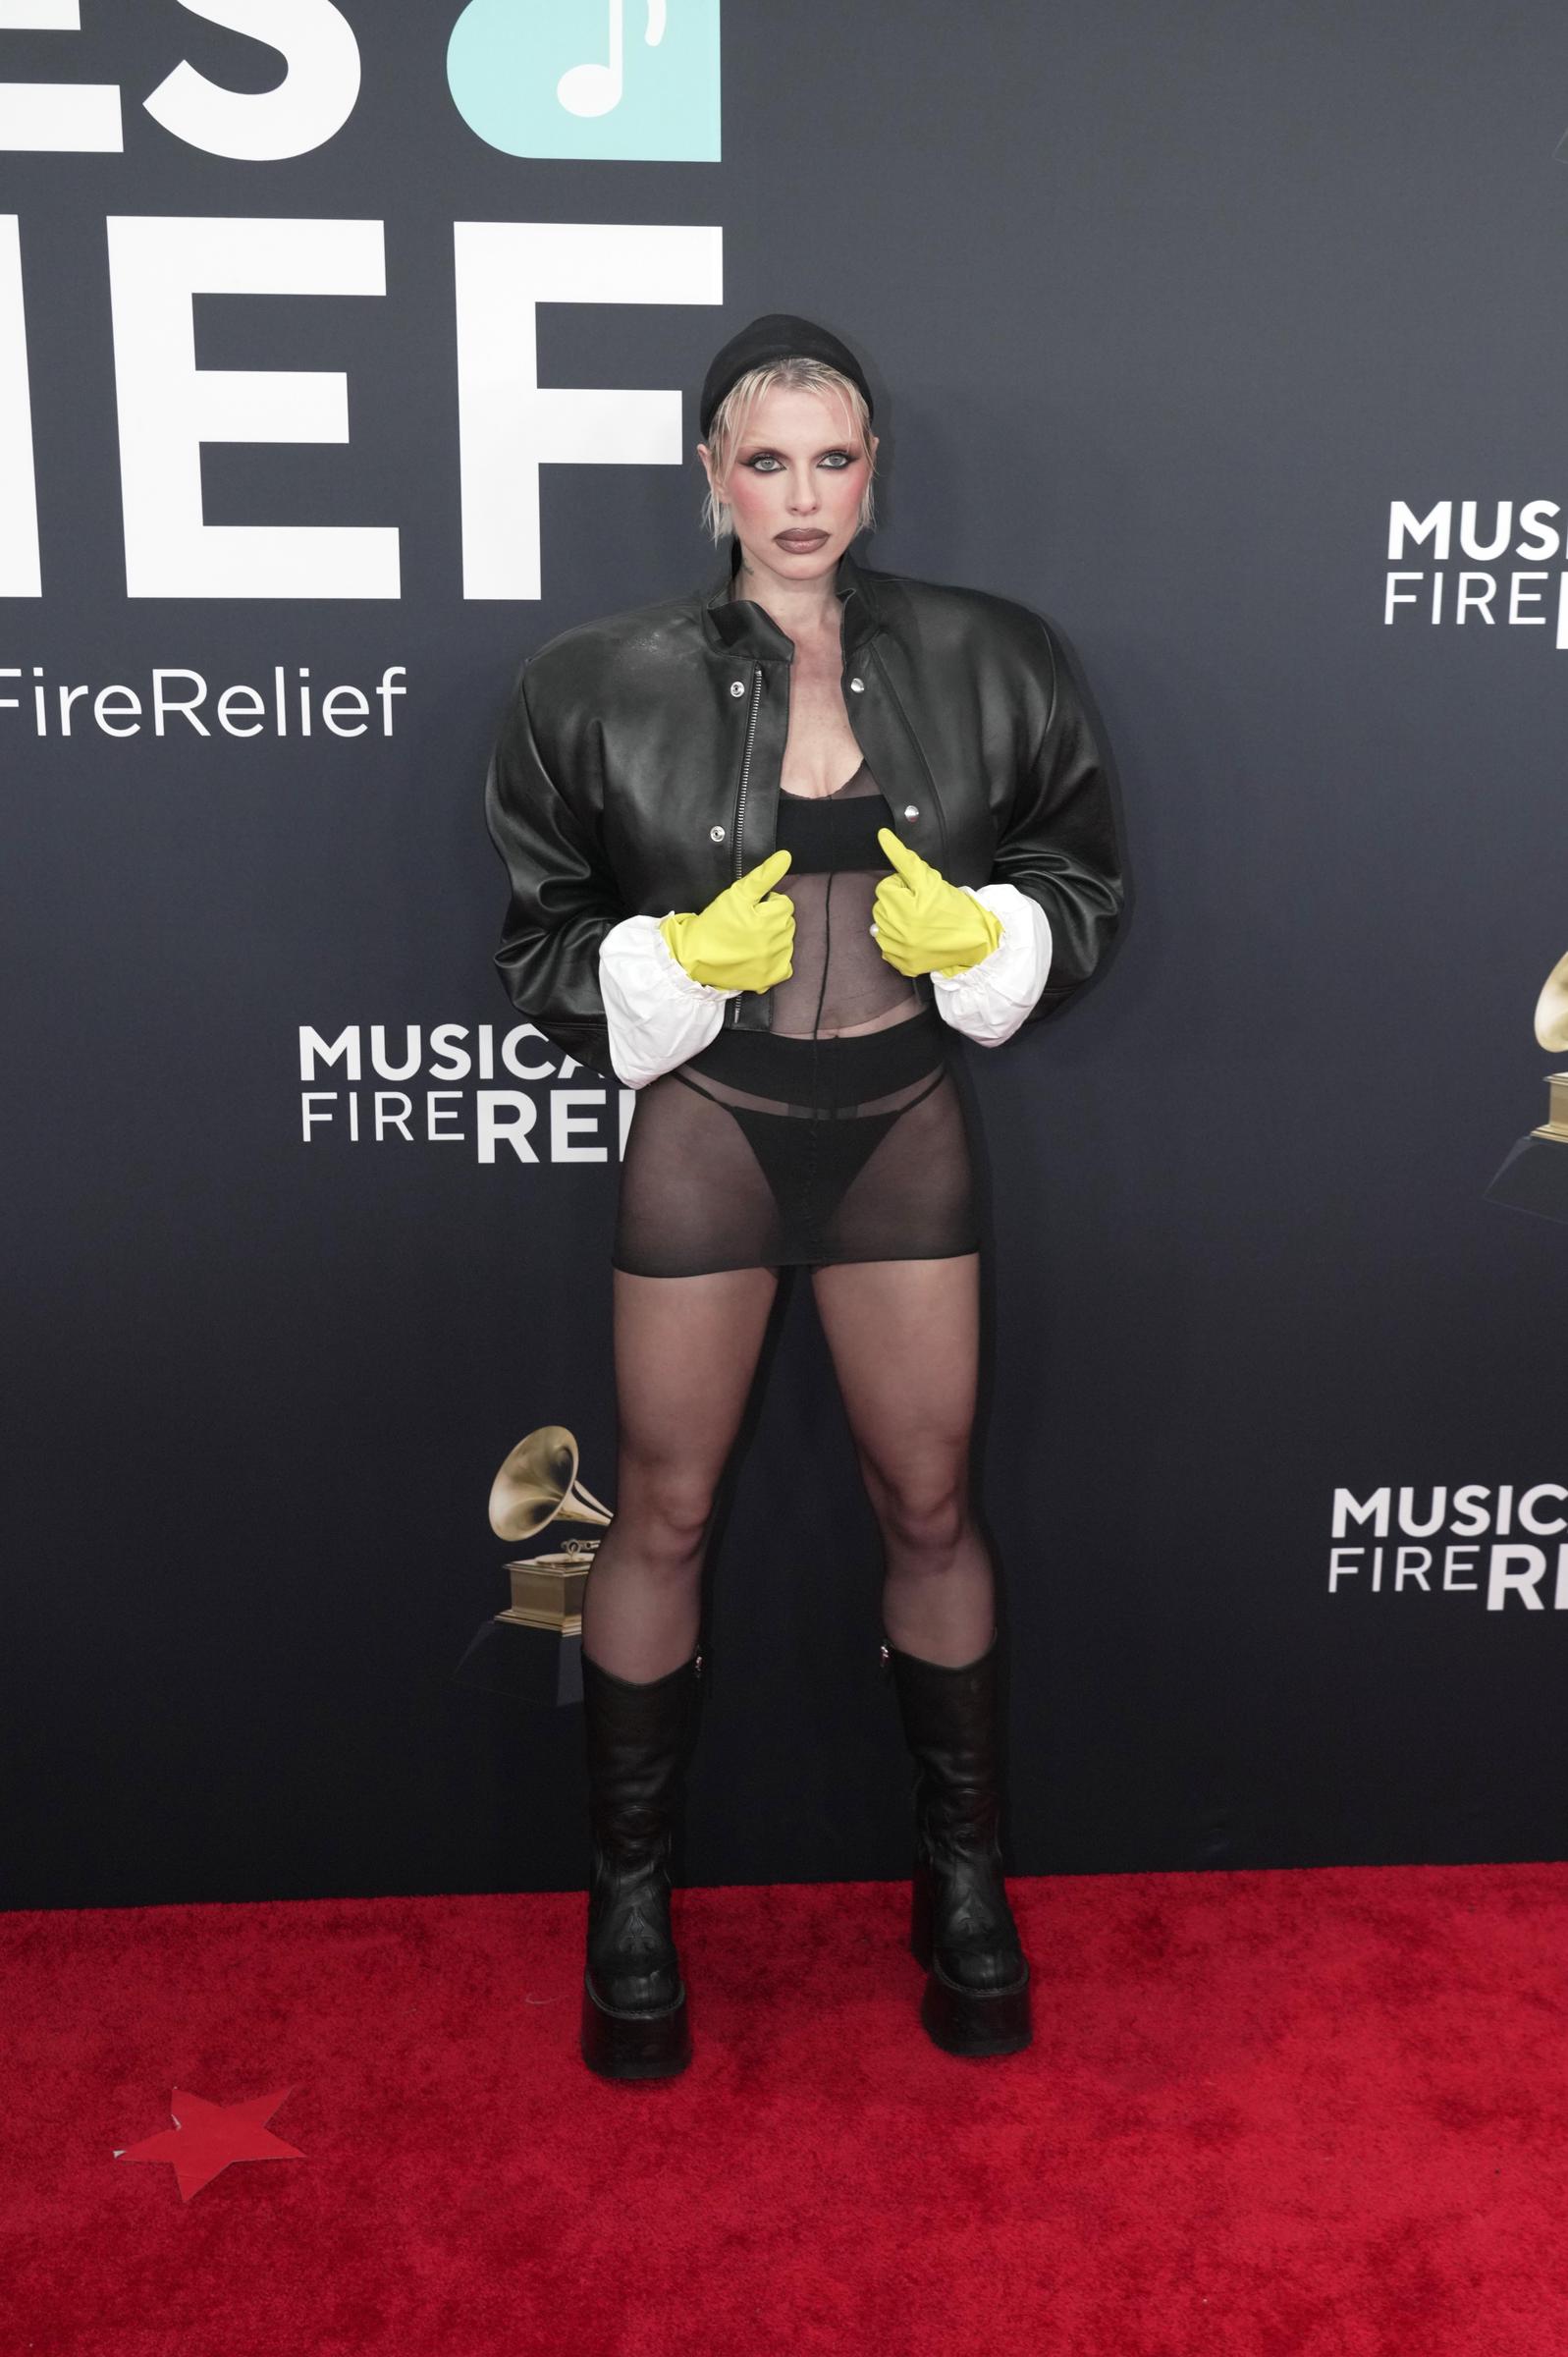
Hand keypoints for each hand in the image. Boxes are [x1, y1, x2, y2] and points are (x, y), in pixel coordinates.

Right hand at [659, 850, 794, 991]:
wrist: (694, 957)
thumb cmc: (715, 923)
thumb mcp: (736, 894)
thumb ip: (764, 876)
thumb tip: (786, 856)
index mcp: (772, 919)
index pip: (784, 904)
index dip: (766, 903)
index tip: (748, 910)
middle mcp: (778, 942)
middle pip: (787, 922)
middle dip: (771, 920)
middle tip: (747, 924)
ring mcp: (775, 962)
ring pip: (787, 942)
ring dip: (773, 939)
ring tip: (749, 940)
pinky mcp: (770, 978)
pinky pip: (785, 966)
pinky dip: (775, 961)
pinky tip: (757, 957)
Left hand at [870, 830, 1001, 977]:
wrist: (976, 941)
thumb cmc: (954, 907)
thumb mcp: (931, 880)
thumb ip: (904, 858)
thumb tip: (882, 835)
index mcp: (905, 907)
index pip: (885, 888)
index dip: (903, 887)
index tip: (919, 892)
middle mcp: (899, 930)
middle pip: (880, 907)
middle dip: (897, 903)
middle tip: (920, 907)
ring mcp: (901, 950)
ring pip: (879, 928)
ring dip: (894, 922)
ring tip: (916, 922)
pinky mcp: (904, 965)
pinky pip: (886, 949)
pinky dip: (897, 943)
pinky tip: (915, 939)